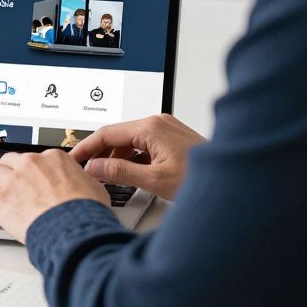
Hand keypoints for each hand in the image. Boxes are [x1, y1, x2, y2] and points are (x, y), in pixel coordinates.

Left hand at [0, 150, 109, 242]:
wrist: (76, 228)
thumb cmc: (87, 212)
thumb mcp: (93, 187)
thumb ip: (81, 180)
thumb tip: (82, 182)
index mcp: (53, 158)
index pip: (35, 158)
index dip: (29, 169)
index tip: (27, 176)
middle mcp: (31, 164)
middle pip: (9, 161)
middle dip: (5, 170)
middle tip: (3, 180)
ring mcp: (13, 181)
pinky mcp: (0, 201)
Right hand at [70, 114, 205, 200]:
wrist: (233, 183)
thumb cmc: (202, 178)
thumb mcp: (154, 180)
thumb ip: (120, 172)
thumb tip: (95, 167)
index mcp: (151, 127)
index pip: (106, 133)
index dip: (86, 147)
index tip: (74, 158)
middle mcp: (158, 123)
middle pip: (117, 135)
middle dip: (100, 154)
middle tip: (86, 171)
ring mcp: (165, 129)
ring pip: (129, 141)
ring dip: (117, 157)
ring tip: (107, 178)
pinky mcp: (171, 138)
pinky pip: (142, 144)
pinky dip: (132, 158)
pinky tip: (129, 174)